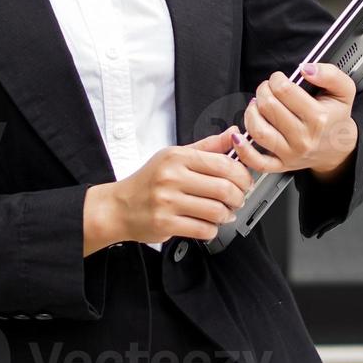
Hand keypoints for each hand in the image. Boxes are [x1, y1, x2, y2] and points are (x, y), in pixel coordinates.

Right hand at [88, 130, 253, 250]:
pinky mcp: (165, 223)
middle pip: (223, 188)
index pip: (223, 163)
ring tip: (225, 212)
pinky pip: (202, 229)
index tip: (245, 181)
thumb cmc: (149, 181)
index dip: (242, 174)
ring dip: (227, 214)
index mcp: (177, 157)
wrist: (118, 206)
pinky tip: (209, 224)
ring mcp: (167, 201)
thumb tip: (235, 134)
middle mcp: (171, 177)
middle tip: (238, 199)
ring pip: (215, 210)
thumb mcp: (175, 155)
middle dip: (238, 196)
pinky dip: (212, 229)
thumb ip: (208, 146)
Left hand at [233, 62, 358, 178]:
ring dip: (251, 112)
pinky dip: (242, 148)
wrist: (338, 148)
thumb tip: (307, 68)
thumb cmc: (336, 118)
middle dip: (263, 90)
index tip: (279, 79)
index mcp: (318, 118)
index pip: (285, 90)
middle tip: (267, 89)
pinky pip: (256, 161)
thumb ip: (329, 74)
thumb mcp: (344, 91)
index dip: (277, 79)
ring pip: (258, 130)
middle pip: (268, 107)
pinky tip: (238, 135)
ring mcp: (290, 154)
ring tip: (257, 105)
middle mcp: (303, 138)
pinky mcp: (280, 165)